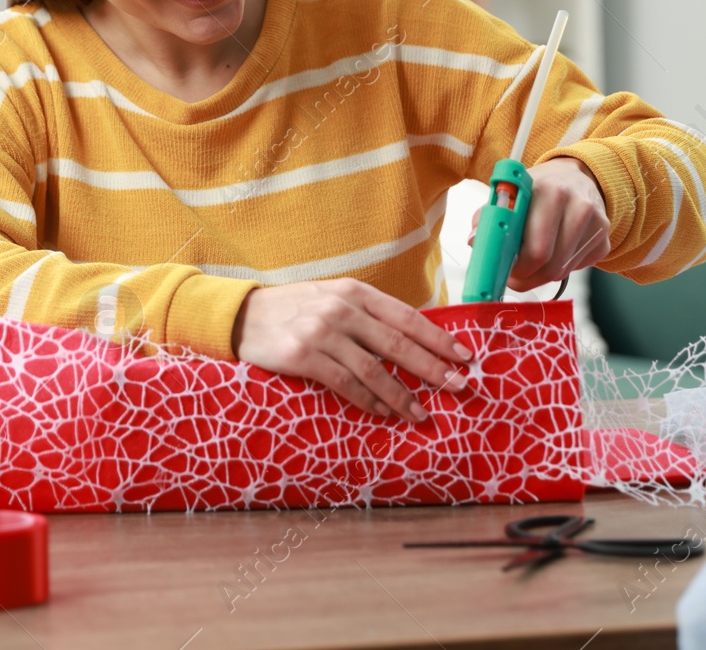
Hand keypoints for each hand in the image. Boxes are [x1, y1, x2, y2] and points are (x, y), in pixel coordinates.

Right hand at [230, 278, 473, 422]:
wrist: (241, 316)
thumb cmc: (293, 310)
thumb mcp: (331, 299)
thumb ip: (366, 315)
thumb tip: (410, 342)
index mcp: (354, 292)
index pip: (406, 316)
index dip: (438, 338)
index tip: (464, 356)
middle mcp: (341, 308)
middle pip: (398, 343)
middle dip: (432, 368)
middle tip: (458, 387)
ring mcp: (322, 331)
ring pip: (374, 369)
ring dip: (402, 395)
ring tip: (421, 413)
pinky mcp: (303, 355)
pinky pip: (345, 383)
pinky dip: (368, 400)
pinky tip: (383, 412)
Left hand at [468, 156, 610, 291]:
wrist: (575, 178)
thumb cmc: (537, 190)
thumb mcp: (510, 194)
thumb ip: (488, 216)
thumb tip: (474, 240)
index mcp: (550, 191)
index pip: (536, 249)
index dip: (517, 268)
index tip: (504, 271)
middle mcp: (579, 205)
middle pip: (550, 265)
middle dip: (527, 277)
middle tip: (514, 275)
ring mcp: (597, 224)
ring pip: (562, 271)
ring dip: (541, 274)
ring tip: (531, 261)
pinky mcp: (604, 240)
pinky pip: (577, 268)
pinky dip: (561, 268)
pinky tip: (554, 251)